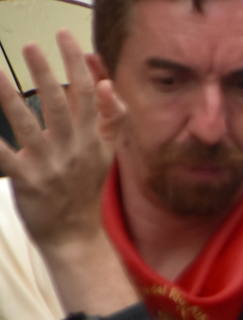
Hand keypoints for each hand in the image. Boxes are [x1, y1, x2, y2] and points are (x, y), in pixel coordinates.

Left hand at [0, 32, 119, 253]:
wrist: (75, 235)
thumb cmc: (84, 190)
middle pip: (61, 105)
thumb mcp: (105, 154)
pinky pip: (5, 157)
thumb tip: (107, 86)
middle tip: (32, 47)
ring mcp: (50, 166)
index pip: (88, 95)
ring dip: (11, 97)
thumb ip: (109, 120)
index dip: (78, 65)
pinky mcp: (28, 182)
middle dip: (47, 74)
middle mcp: (73, 150)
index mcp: (91, 140)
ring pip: (30, 126)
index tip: (66, 37)